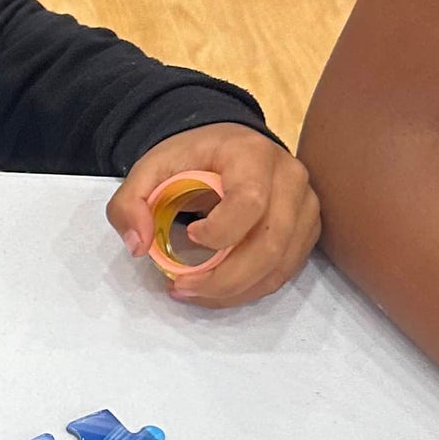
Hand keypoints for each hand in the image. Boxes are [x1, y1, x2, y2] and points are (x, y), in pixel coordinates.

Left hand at [109, 125, 320, 307]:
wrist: (228, 146)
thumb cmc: (192, 158)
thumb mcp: (151, 169)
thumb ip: (130, 202)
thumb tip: (138, 246)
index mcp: (252, 155)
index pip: (250, 201)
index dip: (221, 231)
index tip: (188, 236)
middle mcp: (290, 178)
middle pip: (269, 244)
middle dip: (223, 279)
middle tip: (183, 288)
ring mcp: (305, 206)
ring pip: (279, 266)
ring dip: (234, 291)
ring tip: (194, 293)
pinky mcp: (307, 230)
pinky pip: (284, 272)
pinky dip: (249, 290)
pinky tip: (216, 291)